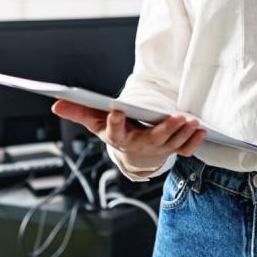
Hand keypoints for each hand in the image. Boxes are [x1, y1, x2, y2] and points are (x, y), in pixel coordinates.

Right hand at [50, 100, 205, 170]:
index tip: (117, 109)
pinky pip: (185, 149)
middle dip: (166, 129)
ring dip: (184, 134)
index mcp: (119, 138)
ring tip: (193, 121)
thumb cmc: (114, 131)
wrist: (132, 152)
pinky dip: (194, 141)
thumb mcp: (95, 122)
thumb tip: (55, 103)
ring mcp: (157, 150)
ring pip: (173, 144)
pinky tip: (201, 130)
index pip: (115, 131)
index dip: (115, 122)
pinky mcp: (171, 150)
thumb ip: (78, 111)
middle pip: (153, 140)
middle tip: (177, 117)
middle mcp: (139, 146)